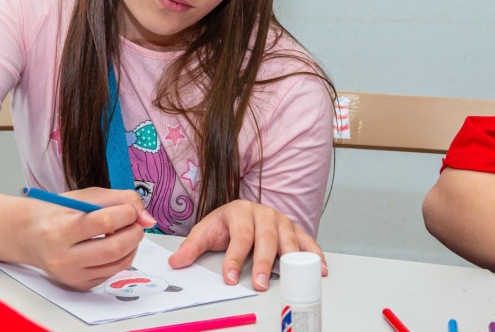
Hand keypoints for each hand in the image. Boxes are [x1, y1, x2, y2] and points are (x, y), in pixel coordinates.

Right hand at [16, 187, 155, 290]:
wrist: (29, 235)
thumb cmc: (57, 212)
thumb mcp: (84, 196)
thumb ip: (120, 199)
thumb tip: (148, 219)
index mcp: (61, 229)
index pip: (104, 222)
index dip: (126, 213)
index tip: (130, 209)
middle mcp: (64, 257)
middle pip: (115, 248)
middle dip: (135, 232)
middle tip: (136, 222)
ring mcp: (72, 275)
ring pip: (119, 263)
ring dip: (132, 245)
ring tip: (126, 232)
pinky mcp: (80, 285)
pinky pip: (113, 273)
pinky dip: (121, 257)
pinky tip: (113, 245)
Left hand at [167, 199, 326, 290]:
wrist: (243, 211)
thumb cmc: (227, 223)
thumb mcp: (206, 231)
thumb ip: (192, 246)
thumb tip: (176, 261)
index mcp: (240, 211)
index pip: (239, 236)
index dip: (234, 258)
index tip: (229, 278)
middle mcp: (263, 214)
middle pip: (265, 238)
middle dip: (262, 262)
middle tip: (259, 283)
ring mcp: (281, 221)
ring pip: (288, 239)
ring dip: (290, 260)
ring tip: (291, 278)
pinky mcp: (295, 229)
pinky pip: (307, 241)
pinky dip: (314, 254)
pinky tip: (318, 268)